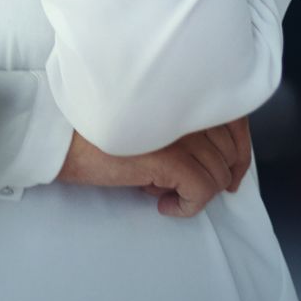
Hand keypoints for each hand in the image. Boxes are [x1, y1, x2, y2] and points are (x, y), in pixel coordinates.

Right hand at [55, 117, 252, 218]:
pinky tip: (162, 205)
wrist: (62, 138)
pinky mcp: (169, 158)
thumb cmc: (98, 130)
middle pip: (231, 153)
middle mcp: (188, 108)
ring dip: (196, 194)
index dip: (239, 155)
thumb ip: (179, 127)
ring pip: (218, 176)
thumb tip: (211, 160)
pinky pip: (201, 193)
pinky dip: (187, 207)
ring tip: (164, 193)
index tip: (229, 176)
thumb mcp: (148, 122)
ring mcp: (181, 132)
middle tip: (187, 189)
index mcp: (185, 94)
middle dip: (218, 178)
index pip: (236, 123)